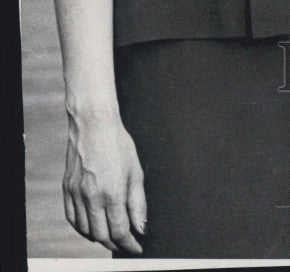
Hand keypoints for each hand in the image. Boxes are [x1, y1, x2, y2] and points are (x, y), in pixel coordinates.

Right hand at [62, 112, 146, 253]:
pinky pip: (72, 219)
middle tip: (126, 242)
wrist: (93, 124)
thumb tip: (141, 227)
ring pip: (85, 230)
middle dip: (116, 243)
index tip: (137, 247)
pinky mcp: (66, 189)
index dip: (130, 243)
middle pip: (101, 235)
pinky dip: (82, 228)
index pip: (119, 231)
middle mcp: (91, 197)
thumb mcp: (136, 171)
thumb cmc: (117, 143)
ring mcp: (76, 194)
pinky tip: (92, 225)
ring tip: (112, 235)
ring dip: (99, 237)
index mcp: (111, 192)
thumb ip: (138, 202)